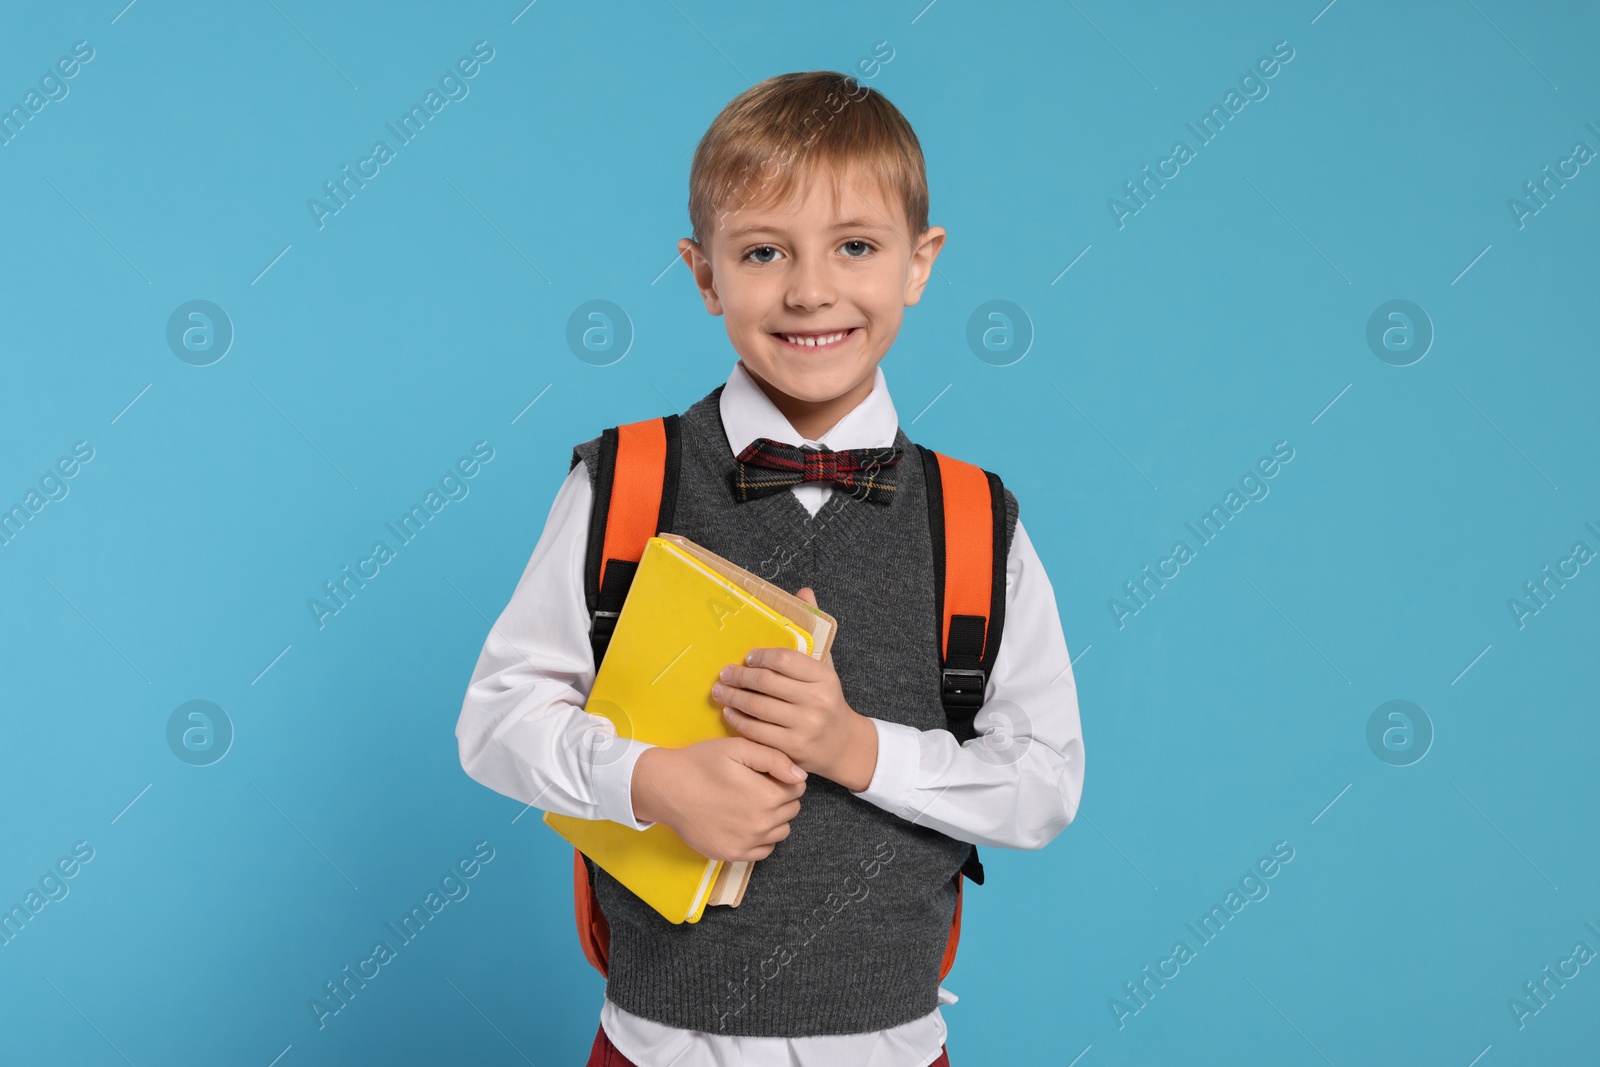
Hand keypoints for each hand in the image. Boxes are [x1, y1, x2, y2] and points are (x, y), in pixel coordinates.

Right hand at [630, 737, 805, 862]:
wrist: (665, 789)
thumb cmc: (701, 763)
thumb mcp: (738, 748)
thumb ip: (774, 759)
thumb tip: (800, 776)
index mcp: (766, 796)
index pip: (798, 787)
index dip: (785, 776)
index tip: (766, 772)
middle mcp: (761, 824)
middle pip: (792, 809)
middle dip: (780, 796)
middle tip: (755, 784)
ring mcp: (747, 843)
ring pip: (781, 831)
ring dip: (774, 817)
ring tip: (749, 802)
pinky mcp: (733, 855)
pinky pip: (764, 850)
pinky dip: (761, 837)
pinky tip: (743, 821)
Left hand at [711, 587, 879, 791]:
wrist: (842, 745)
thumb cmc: (827, 699)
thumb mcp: (825, 665)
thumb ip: (813, 631)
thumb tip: (804, 591)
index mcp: (824, 677)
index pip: (784, 659)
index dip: (760, 656)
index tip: (747, 658)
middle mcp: (817, 700)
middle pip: (766, 683)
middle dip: (739, 677)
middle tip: (724, 673)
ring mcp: (804, 726)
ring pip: (757, 707)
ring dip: (732, 698)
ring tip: (719, 691)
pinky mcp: (792, 748)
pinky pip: (756, 731)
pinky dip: (738, 720)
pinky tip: (729, 712)